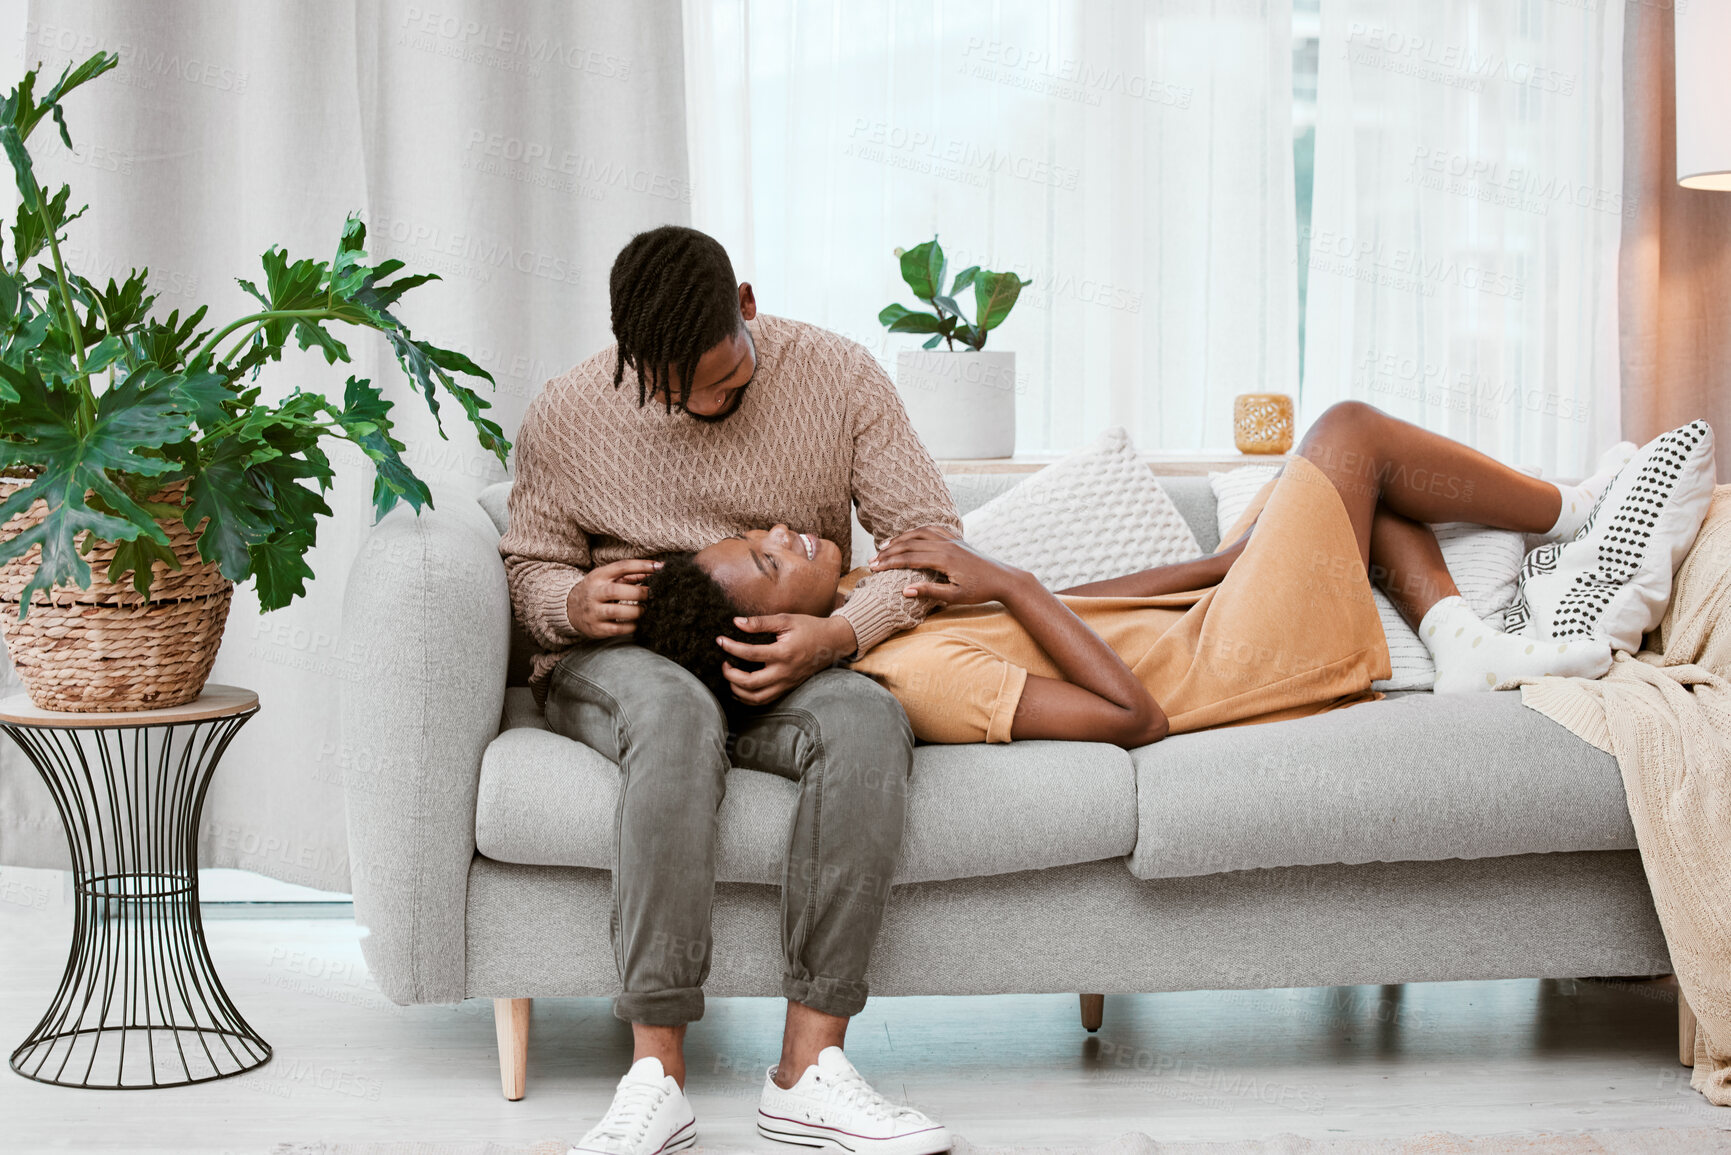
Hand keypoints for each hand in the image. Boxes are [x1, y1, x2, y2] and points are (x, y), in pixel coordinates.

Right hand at [566, 558, 661, 638]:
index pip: (621, 567)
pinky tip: (635, 623)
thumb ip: (630, 575)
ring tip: (643, 609)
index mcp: (598, 576)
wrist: (570, 608)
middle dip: (638, 592)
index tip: (659, 567)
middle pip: (615, 590)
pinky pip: (616, 629)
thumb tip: (655, 569)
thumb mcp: (607, 578)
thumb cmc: (597, 590)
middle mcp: (594, 593)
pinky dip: (630, 626)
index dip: (642, 566)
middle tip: (651, 595)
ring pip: (615, 611)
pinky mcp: (596, 628)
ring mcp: (593, 612)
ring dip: (635, 611)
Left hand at [715, 614, 857, 705]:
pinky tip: (739, 688)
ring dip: (737, 690)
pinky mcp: (787, 688)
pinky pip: (764, 700)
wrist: (832, 643)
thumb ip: (760, 622)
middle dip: (730, 675)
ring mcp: (786, 683)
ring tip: (729, 676)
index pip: (750, 654)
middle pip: (750, 683)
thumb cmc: (809, 628)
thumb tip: (736, 622)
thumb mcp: (786, 620)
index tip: (720, 641)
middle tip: (723, 663)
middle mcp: (784, 672)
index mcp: (783, 653)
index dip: (731, 647)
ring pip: (756, 698)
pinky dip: (748, 698)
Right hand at [868, 527, 1025, 605]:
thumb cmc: (981, 591)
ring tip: (883, 545)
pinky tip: (909, 535)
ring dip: (900, 538)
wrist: (1004, 579)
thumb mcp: (955, 597)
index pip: (909, 558)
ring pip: (919, 533)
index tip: (874, 568)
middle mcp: (946, 544)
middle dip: (888, 551)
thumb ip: (930, 592)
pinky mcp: (957, 539)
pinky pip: (933, 529)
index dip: (889, 562)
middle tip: (872, 559)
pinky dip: (917, 530)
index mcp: (944, 558)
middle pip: (910, 543)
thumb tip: (904, 590)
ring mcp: (952, 539)